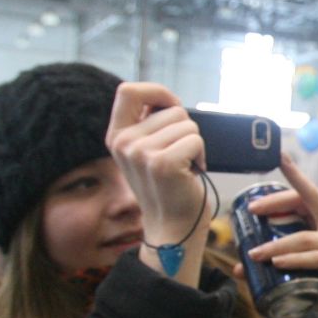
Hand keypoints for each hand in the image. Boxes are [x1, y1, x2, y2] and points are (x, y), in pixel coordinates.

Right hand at [106, 83, 206, 277]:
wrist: (172, 227)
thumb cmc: (168, 186)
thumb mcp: (146, 151)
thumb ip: (150, 124)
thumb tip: (167, 98)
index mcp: (116, 136)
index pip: (128, 91)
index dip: (157, 92)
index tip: (172, 106)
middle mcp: (124, 143)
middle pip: (172, 109)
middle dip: (185, 129)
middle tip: (179, 155)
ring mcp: (141, 153)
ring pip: (187, 124)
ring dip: (194, 144)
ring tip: (183, 166)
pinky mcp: (162, 164)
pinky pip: (196, 140)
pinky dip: (201, 155)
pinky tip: (191, 172)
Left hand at [247, 155, 317, 317]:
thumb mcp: (309, 261)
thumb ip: (280, 259)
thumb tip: (240, 267)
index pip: (309, 192)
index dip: (295, 175)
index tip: (279, 156)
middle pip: (306, 202)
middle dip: (277, 202)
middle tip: (252, 209)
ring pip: (304, 237)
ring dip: (275, 244)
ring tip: (254, 254)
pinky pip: (316, 259)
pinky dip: (295, 260)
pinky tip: (278, 263)